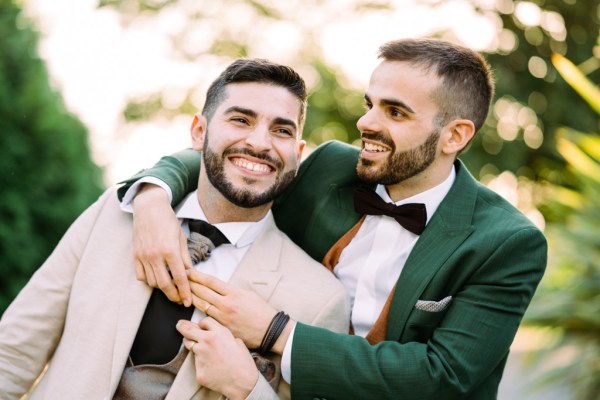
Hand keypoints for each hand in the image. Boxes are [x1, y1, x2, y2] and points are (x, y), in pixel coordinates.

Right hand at [132, 184, 192, 305]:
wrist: (149, 208)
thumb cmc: (168, 221)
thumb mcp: (181, 238)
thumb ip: (185, 258)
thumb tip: (189, 275)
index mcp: (170, 250)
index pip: (179, 278)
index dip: (184, 292)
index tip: (187, 302)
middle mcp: (155, 255)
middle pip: (164, 284)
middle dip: (173, 295)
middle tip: (179, 300)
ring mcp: (143, 256)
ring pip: (152, 282)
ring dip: (162, 288)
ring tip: (170, 288)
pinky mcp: (135, 255)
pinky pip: (141, 276)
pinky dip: (149, 280)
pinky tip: (156, 278)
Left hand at [177, 318, 257, 399]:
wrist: (243, 382)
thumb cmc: (243, 363)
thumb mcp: (238, 342)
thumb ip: (226, 336)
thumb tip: (220, 336)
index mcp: (219, 333)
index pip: (204, 321)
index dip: (202, 323)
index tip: (200, 326)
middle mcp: (207, 342)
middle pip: (188, 329)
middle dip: (183, 326)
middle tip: (180, 325)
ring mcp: (201, 356)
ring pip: (189, 345)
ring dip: (191, 344)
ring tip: (198, 348)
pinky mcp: (198, 370)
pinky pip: (196, 363)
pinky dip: (200, 363)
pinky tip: (210, 366)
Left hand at [187, 269, 277, 348]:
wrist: (269, 331)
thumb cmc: (262, 312)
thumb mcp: (249, 294)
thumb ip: (232, 291)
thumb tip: (219, 289)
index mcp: (234, 293)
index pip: (211, 281)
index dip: (197, 276)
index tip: (189, 272)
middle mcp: (226, 304)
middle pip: (203, 292)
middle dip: (190, 284)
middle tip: (181, 279)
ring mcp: (223, 318)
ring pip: (201, 306)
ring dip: (191, 298)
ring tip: (183, 293)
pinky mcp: (222, 329)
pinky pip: (206, 319)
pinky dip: (199, 313)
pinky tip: (193, 310)